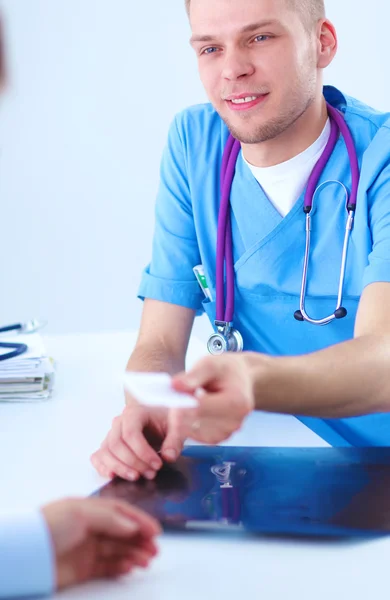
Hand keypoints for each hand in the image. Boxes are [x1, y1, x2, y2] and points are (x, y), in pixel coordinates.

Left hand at [41, 497, 160, 590]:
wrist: (27, 555)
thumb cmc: (50, 526)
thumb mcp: (81, 512)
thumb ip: (110, 518)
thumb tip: (132, 526)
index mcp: (89, 509)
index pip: (121, 513)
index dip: (140, 520)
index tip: (156, 530)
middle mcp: (90, 528)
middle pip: (122, 533)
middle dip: (141, 539)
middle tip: (155, 548)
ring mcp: (87, 548)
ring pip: (118, 550)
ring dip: (135, 553)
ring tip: (147, 559)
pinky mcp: (84, 569)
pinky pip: (108, 567)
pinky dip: (122, 567)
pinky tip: (131, 566)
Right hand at [91, 395, 185, 480]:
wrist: (160, 419)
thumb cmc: (166, 420)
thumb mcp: (176, 427)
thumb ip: (175, 440)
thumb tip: (168, 456)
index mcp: (135, 412)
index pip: (131, 434)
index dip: (143, 452)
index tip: (157, 464)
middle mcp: (119, 422)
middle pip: (116, 444)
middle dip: (133, 462)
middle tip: (150, 473)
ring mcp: (111, 434)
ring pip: (106, 452)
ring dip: (119, 468)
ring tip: (136, 477)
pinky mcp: (108, 446)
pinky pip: (98, 456)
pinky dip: (102, 467)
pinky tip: (113, 475)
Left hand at [169, 354, 254, 443]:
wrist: (239, 378)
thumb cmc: (224, 369)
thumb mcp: (210, 364)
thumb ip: (193, 375)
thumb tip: (174, 385)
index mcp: (236, 402)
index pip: (199, 408)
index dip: (181, 401)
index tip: (173, 390)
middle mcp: (235, 422)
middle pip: (194, 422)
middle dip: (179, 409)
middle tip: (179, 393)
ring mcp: (227, 432)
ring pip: (191, 432)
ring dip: (181, 418)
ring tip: (185, 399)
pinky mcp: (218, 438)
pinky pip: (194, 437)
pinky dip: (185, 425)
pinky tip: (187, 411)